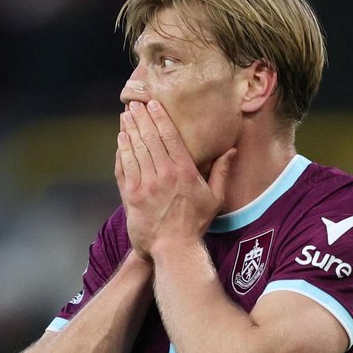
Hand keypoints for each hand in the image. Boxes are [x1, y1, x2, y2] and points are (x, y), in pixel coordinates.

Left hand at [114, 100, 235, 258]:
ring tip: (126, 116)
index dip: (160, 118)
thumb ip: (222, 172)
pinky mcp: (131, 195)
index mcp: (184, 171)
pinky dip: (122, 152)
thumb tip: (231, 150)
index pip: (169, 137)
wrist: (172, 249)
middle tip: (135, 104)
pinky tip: (121, 140)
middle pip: (149, 139)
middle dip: (141, 119)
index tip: (153, 104)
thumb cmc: (195, 224)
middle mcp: (163, 174)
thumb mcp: (215, 198)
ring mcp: (145, 184)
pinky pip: (124, 168)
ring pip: (135, 150)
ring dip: (129, 130)